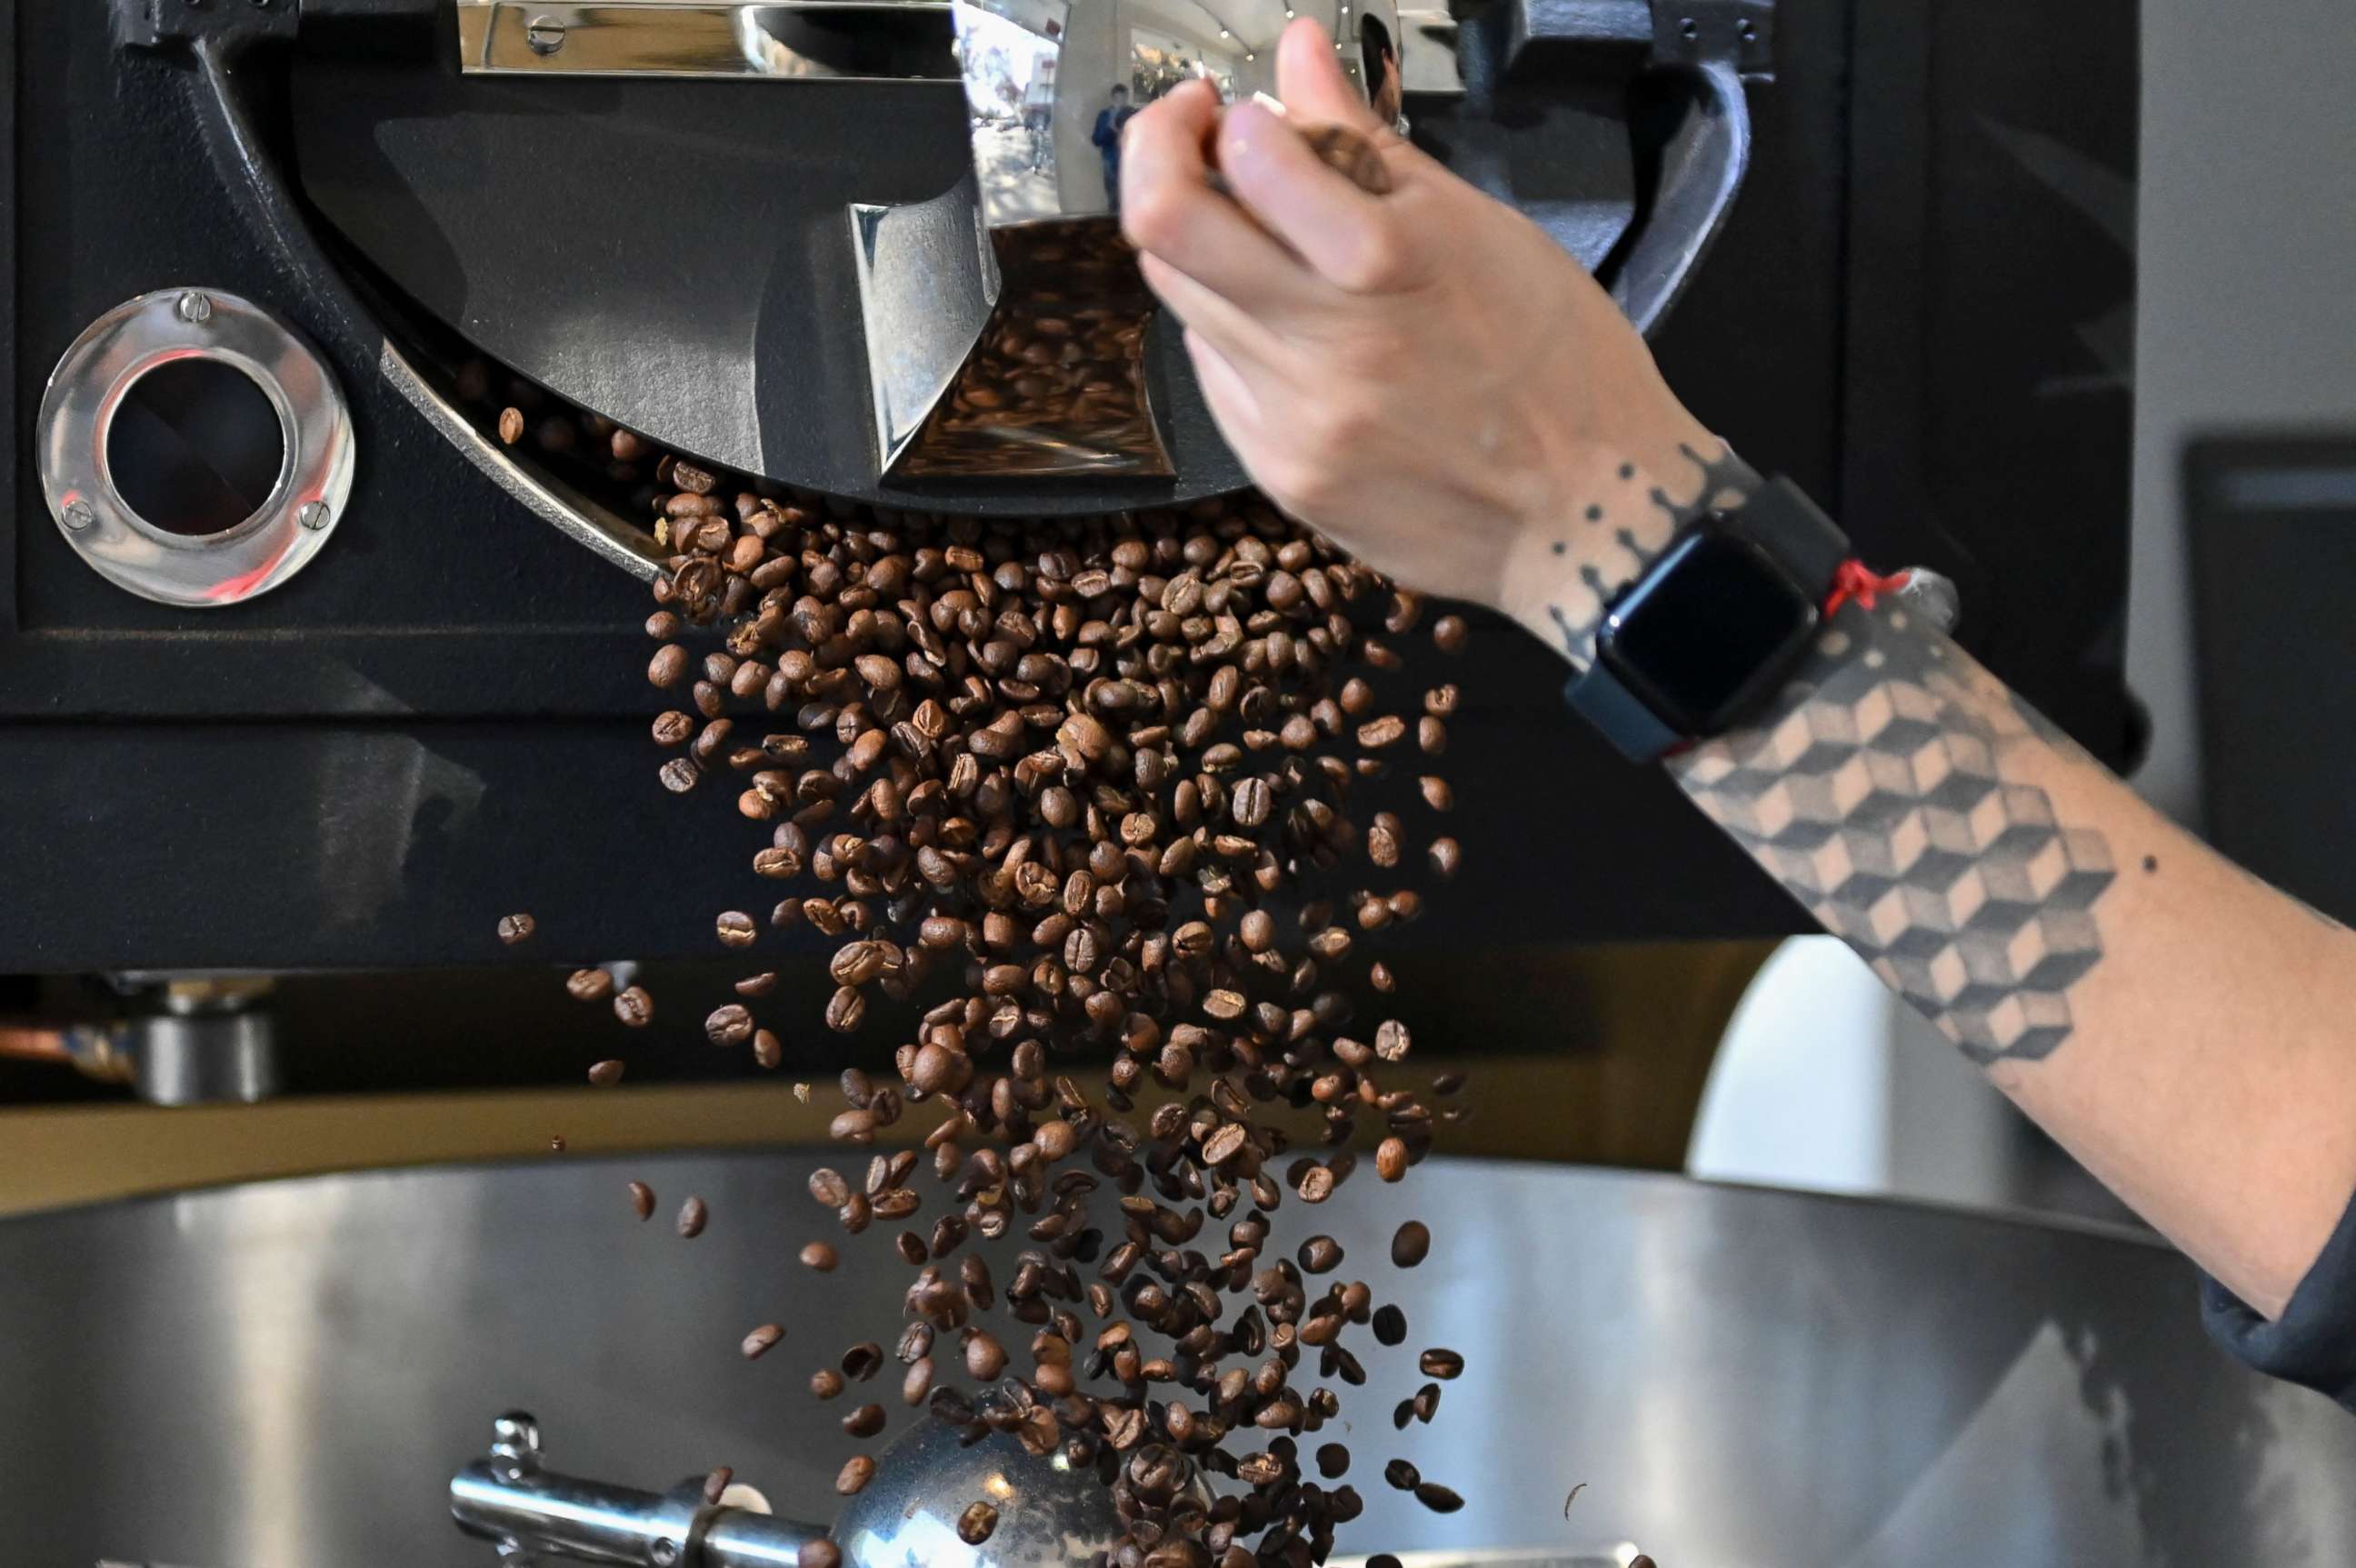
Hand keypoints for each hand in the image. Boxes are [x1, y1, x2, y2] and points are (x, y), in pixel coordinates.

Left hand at [1120, 20, 1722, 640]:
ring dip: (1199, 246)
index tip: (1238, 113)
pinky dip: (1232, 328)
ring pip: (1180, 299)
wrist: (1584, 516)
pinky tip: (1288, 323)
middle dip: (1162, 160)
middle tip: (1195, 144)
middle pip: (1165, 229)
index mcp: (1388, 263)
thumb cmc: (1559, 365)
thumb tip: (1299, 58)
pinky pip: (1214, 372)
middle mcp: (1325, 344)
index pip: (1242, 161)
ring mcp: (1293, 417)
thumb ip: (1368, 144)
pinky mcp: (1278, 470)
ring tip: (1256, 235)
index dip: (1220, 120)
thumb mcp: (1483, 229)